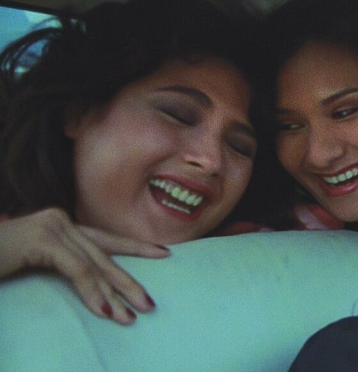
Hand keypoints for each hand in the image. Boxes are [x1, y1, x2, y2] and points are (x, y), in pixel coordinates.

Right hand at [0, 208, 169, 324]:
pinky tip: (104, 311)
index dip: (135, 246)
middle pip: (104, 254)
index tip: (164, 253)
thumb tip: (97, 287)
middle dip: (128, 281)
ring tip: (131, 315)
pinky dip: (92, 292)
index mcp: (61, 224)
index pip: (105, 238)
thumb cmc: (0, 262)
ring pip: (94, 265)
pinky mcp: (42, 240)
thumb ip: (65, 266)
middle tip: (150, 303)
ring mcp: (52, 226)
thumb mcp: (38, 264)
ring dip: (114, 294)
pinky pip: (76, 271)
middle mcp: (60, 219)